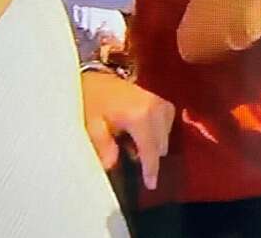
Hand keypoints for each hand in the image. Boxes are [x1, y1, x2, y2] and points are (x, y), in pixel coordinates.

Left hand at [81, 71, 174, 190]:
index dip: (151, 170)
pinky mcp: (162, 100)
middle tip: (129, 158)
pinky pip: (168, 123)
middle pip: (161, 144)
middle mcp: (155, 109)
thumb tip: (112, 165)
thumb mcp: (92, 124)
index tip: (151, 184)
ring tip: (131, 143)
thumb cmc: (93, 99)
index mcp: (139, 117)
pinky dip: (158, 132)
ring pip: (166, 135)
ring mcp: (161, 103)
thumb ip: (103, 146)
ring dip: (154, 144)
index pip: (150, 150)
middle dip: (150, 157)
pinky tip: (142, 133)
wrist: (99, 75)